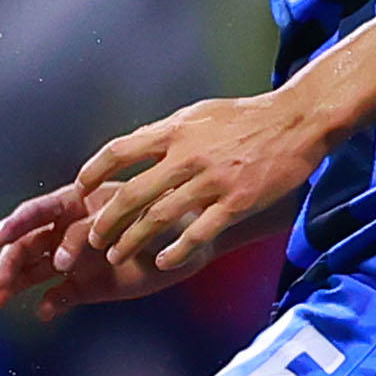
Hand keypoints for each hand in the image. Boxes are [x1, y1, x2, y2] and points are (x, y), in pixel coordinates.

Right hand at [0, 182, 201, 321]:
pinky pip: (59, 296)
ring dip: (15, 283)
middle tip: (0, 280)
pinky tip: (44, 311)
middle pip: (27, 244)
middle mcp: (68, 231)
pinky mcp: (85, 287)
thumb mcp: (134, 216)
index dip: (16, 224)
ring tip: (0, 299)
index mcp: (77, 204)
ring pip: (34, 271)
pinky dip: (49, 305)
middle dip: (10, 260)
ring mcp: (74, 260)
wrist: (190, 243)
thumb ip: (98, 230)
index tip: (1, 239)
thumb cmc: (166, 217)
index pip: (38, 212)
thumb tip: (62, 255)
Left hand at [73, 90, 329, 285]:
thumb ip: (169, 133)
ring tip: (116, 256)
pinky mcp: (235, 203)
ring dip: (131, 241)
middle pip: (131, 193)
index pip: (120, 151)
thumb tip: (138, 147)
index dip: (93, 172)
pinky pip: (197, 233)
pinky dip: (175, 251)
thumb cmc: (247, 117)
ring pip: (157, 218)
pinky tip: (162, 262)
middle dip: (105, 221)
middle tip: (92, 239)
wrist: (296, 122)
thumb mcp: (200, 114)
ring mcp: (211, 181)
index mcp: (175, 131)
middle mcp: (187, 157)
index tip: (79, 190)